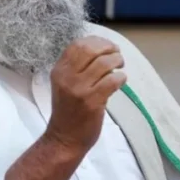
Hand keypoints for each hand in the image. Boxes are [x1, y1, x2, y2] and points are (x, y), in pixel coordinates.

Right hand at [45, 36, 126, 152]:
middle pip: (91, 50)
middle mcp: (67, 77)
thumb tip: (101, 49)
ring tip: (120, 67)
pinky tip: (121, 81)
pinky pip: (112, 80)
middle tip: (117, 54)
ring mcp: (79, 89)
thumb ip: (77, 68)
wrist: (65, 139)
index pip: (77, 45)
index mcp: (59, 70)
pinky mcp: (92, 101)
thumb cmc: (68, 111)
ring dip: (117, 61)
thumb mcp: (65, 84)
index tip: (107, 45)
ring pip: (104, 63)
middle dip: (109, 48)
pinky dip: (120, 77)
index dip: (96, 41)